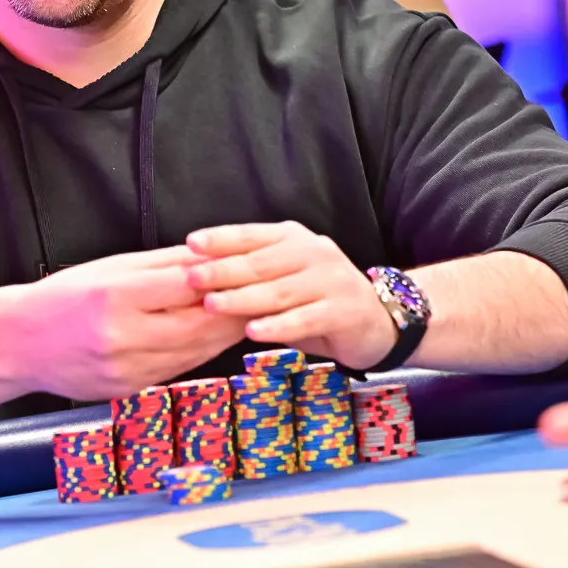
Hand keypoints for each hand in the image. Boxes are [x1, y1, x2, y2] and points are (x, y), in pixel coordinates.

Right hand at [16, 246, 247, 400]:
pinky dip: (199, 354)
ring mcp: (125, 370)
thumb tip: (211, 257)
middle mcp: (121, 337)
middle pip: (197, 326)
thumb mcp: (110, 268)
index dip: (222, 281)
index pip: (185, 288)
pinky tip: (212, 341)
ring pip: (192, 353)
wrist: (19, 344)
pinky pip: (176, 370)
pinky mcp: (127, 390)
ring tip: (248, 319)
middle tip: (264, 299)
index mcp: (115, 297)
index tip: (249, 272)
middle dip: (234, 313)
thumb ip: (162, 264)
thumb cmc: (63, 297)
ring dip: (223, 337)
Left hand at [184, 222, 396, 370]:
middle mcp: (314, 253)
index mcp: (294, 239)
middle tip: (190, 278)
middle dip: (223, 270)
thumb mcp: (285, 279)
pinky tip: (253, 332)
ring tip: (211, 305)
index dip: (221, 239)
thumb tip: (197, 276)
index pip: (252, 235)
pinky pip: (305, 319)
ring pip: (280, 291)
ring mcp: (332, 281)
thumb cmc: (316, 300)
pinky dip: (278, 326)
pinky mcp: (344, 311)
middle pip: (262, 262)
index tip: (190, 244)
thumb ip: (252, 275)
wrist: (376, 322)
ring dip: (243, 298)